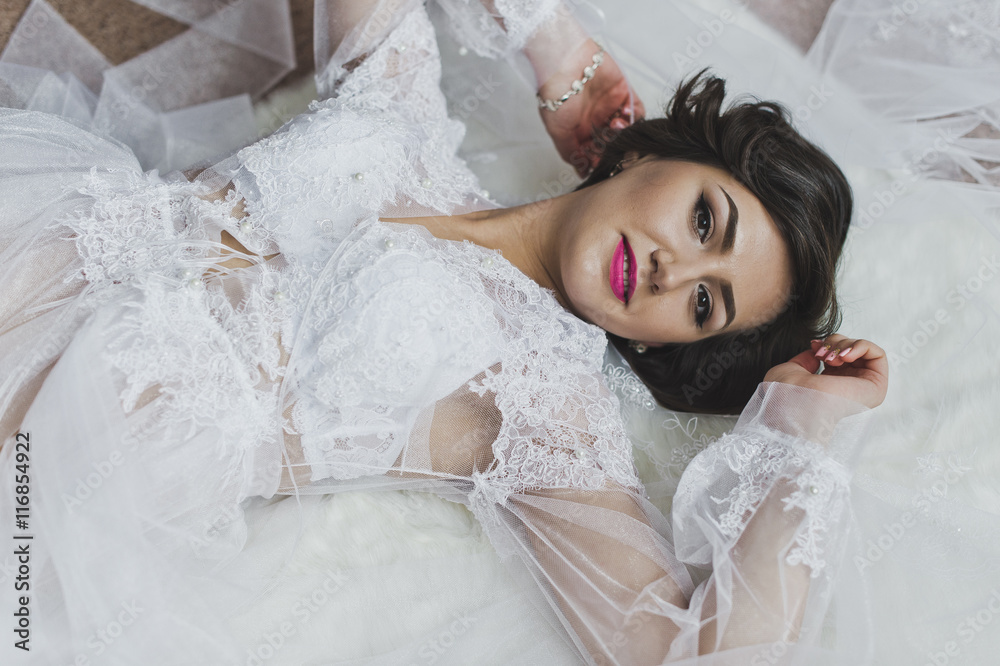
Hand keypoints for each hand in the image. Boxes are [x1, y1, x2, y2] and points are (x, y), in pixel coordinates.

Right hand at [536, 39, 644, 177]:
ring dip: (623, 133)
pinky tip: (622, 114)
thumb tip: (581, 170)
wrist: (564, 63)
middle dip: (612, 148)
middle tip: (611, 148)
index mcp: (578, 131)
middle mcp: (595, 121)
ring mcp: (610, 107)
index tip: (599, 163)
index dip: (598, 160)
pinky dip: (633, 115)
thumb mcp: (557, 131)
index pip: (594, 153)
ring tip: (614, 127)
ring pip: (625, 129)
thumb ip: (570, 152)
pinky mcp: (623, 92)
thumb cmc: (555, 95)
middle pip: (612, 142)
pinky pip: (636, 109)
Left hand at [763, 335, 888, 409]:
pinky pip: (878, 354)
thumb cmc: (785, 392)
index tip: (814, 345)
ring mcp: (863, 388)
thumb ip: (809, 359)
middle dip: (836, 342)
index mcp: (828, 385)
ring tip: (830, 358)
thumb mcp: (793, 369)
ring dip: (845, 344)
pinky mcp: (876, 387)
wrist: (793, 402)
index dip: (828, 343)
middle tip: (822, 354)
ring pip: (864, 350)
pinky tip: (844, 356)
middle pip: (852, 350)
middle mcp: (847, 387)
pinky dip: (860, 346)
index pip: (838, 355)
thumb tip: (819, 349)